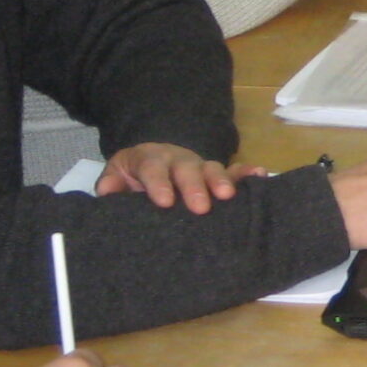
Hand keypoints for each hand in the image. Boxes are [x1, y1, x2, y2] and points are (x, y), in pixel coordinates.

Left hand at [99, 142, 267, 213]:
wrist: (151, 163)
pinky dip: (246, 173)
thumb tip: (106, 193)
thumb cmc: (133, 177)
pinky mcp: (217, 175)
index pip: (153, 168)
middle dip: (194, 186)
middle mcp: (177, 160)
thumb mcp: (116, 178)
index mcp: (150, 160)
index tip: (163, 202)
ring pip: (212, 168)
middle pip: (187, 168)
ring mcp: (199, 166)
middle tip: (200, 207)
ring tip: (228, 196)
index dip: (158, 183)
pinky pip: (235, 171)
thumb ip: (111, 185)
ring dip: (221, 180)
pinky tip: (260, 175)